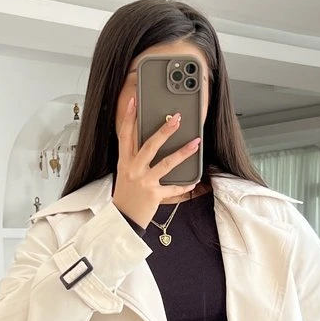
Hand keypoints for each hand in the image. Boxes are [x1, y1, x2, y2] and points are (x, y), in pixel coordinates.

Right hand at [112, 95, 200, 228]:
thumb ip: (136, 157)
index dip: (129, 117)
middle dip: (165, 130)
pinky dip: (185, 184)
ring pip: (166, 163)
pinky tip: (195, 180)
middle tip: (177, 119)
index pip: (125, 135)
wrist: (123, 218)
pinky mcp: (154, 195)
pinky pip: (173, 187)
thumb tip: (152, 141)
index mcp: (125, 162)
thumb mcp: (125, 172)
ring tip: (195, 142)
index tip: (134, 102)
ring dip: (183, 152)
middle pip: (150, 145)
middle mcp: (134, 170)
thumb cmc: (126, 194)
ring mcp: (144, 182)